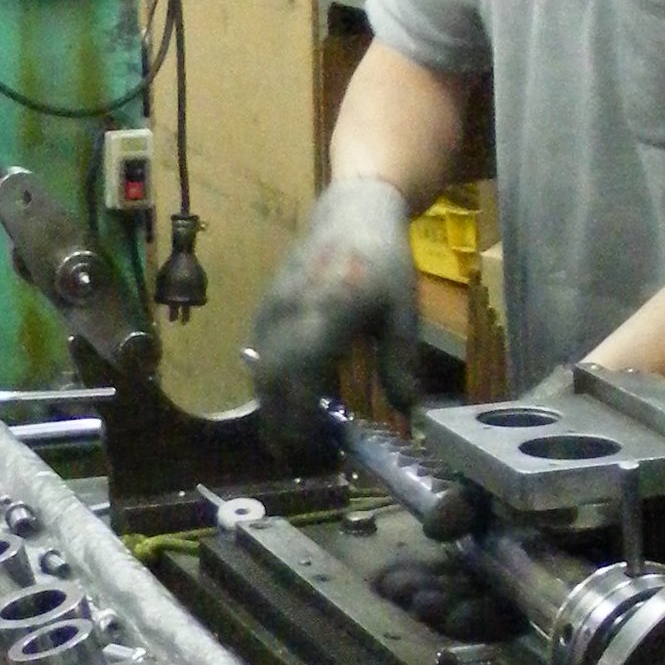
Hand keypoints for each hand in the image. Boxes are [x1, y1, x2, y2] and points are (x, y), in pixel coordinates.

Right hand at [249, 177, 421, 447]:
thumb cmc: (384, 260)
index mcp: (325, 316)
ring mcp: (272, 308)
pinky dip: (267, 379)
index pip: (298, 380)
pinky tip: (287, 394)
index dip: (299, 420)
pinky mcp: (266, 304)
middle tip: (296, 454)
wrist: (352, 209)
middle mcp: (290, 314)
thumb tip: (407, 413)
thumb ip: (401, 363)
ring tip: (290, 433)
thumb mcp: (403, 312)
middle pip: (271, 382)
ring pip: (259, 369)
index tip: (313, 449)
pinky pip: (257, 351)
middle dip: (279, 423)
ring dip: (271, 404)